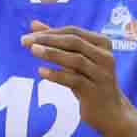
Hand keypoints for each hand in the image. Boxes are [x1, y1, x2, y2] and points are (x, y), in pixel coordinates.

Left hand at [22, 25, 136, 136]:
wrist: (111, 113)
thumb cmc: (91, 81)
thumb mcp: (76, 59)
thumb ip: (56, 41)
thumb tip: (33, 24)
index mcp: (102, 43)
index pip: (73, 32)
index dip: (51, 31)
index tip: (29, 34)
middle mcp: (105, 57)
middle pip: (74, 42)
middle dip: (48, 40)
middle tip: (26, 41)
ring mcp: (102, 74)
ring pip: (76, 59)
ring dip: (52, 54)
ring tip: (32, 51)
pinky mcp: (95, 92)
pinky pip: (75, 80)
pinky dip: (57, 75)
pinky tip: (41, 72)